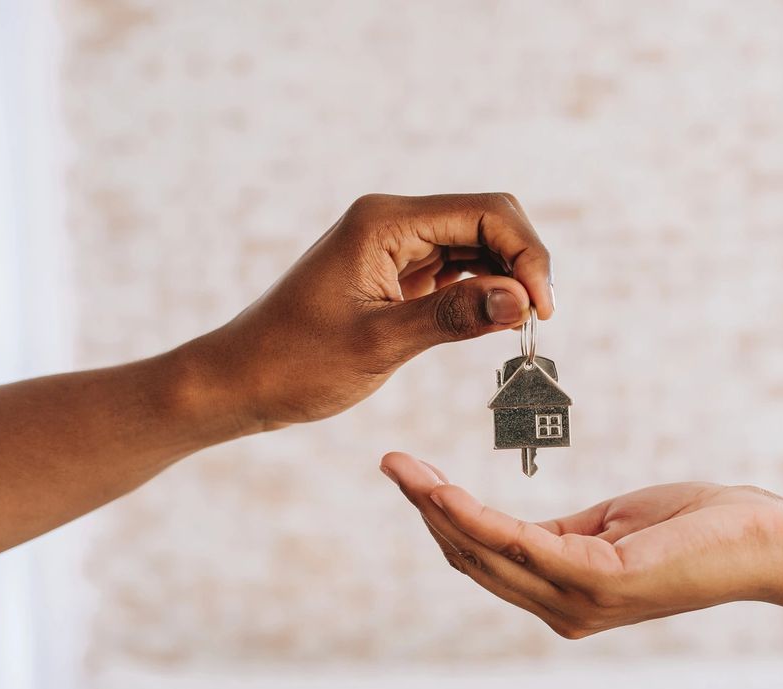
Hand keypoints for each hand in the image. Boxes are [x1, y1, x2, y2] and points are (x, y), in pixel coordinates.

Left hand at [182, 193, 553, 429]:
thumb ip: (453, 317)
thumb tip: (520, 300)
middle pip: (486, 220)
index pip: (485, 212)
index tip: (542, 310)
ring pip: (474, 244)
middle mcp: (391, 222)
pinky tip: (491, 321)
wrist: (241, 382)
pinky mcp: (392, 274)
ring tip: (519, 325)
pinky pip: (453, 269)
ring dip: (504, 278)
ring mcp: (392, 246)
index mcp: (384, 222)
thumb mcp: (380, 343)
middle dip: (522, 263)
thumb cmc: (295, 363)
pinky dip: (480, 291)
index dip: (527, 255)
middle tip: (536, 320)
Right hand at [380, 452, 782, 637]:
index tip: (408, 476)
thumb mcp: (614, 526)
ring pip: (484, 552)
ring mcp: (578, 600)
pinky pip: (517, 543)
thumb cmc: (699, 528)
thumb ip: (563, 533)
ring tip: (401, 467)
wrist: (767, 541)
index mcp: (565, 594)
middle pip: (473, 558)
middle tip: (391, 463)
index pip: (485, 560)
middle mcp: (563, 609)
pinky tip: (442, 489)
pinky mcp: (596, 579)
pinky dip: (472, 515)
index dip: (442, 521)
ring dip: (436, 508)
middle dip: (426, 510)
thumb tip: (517, 528)